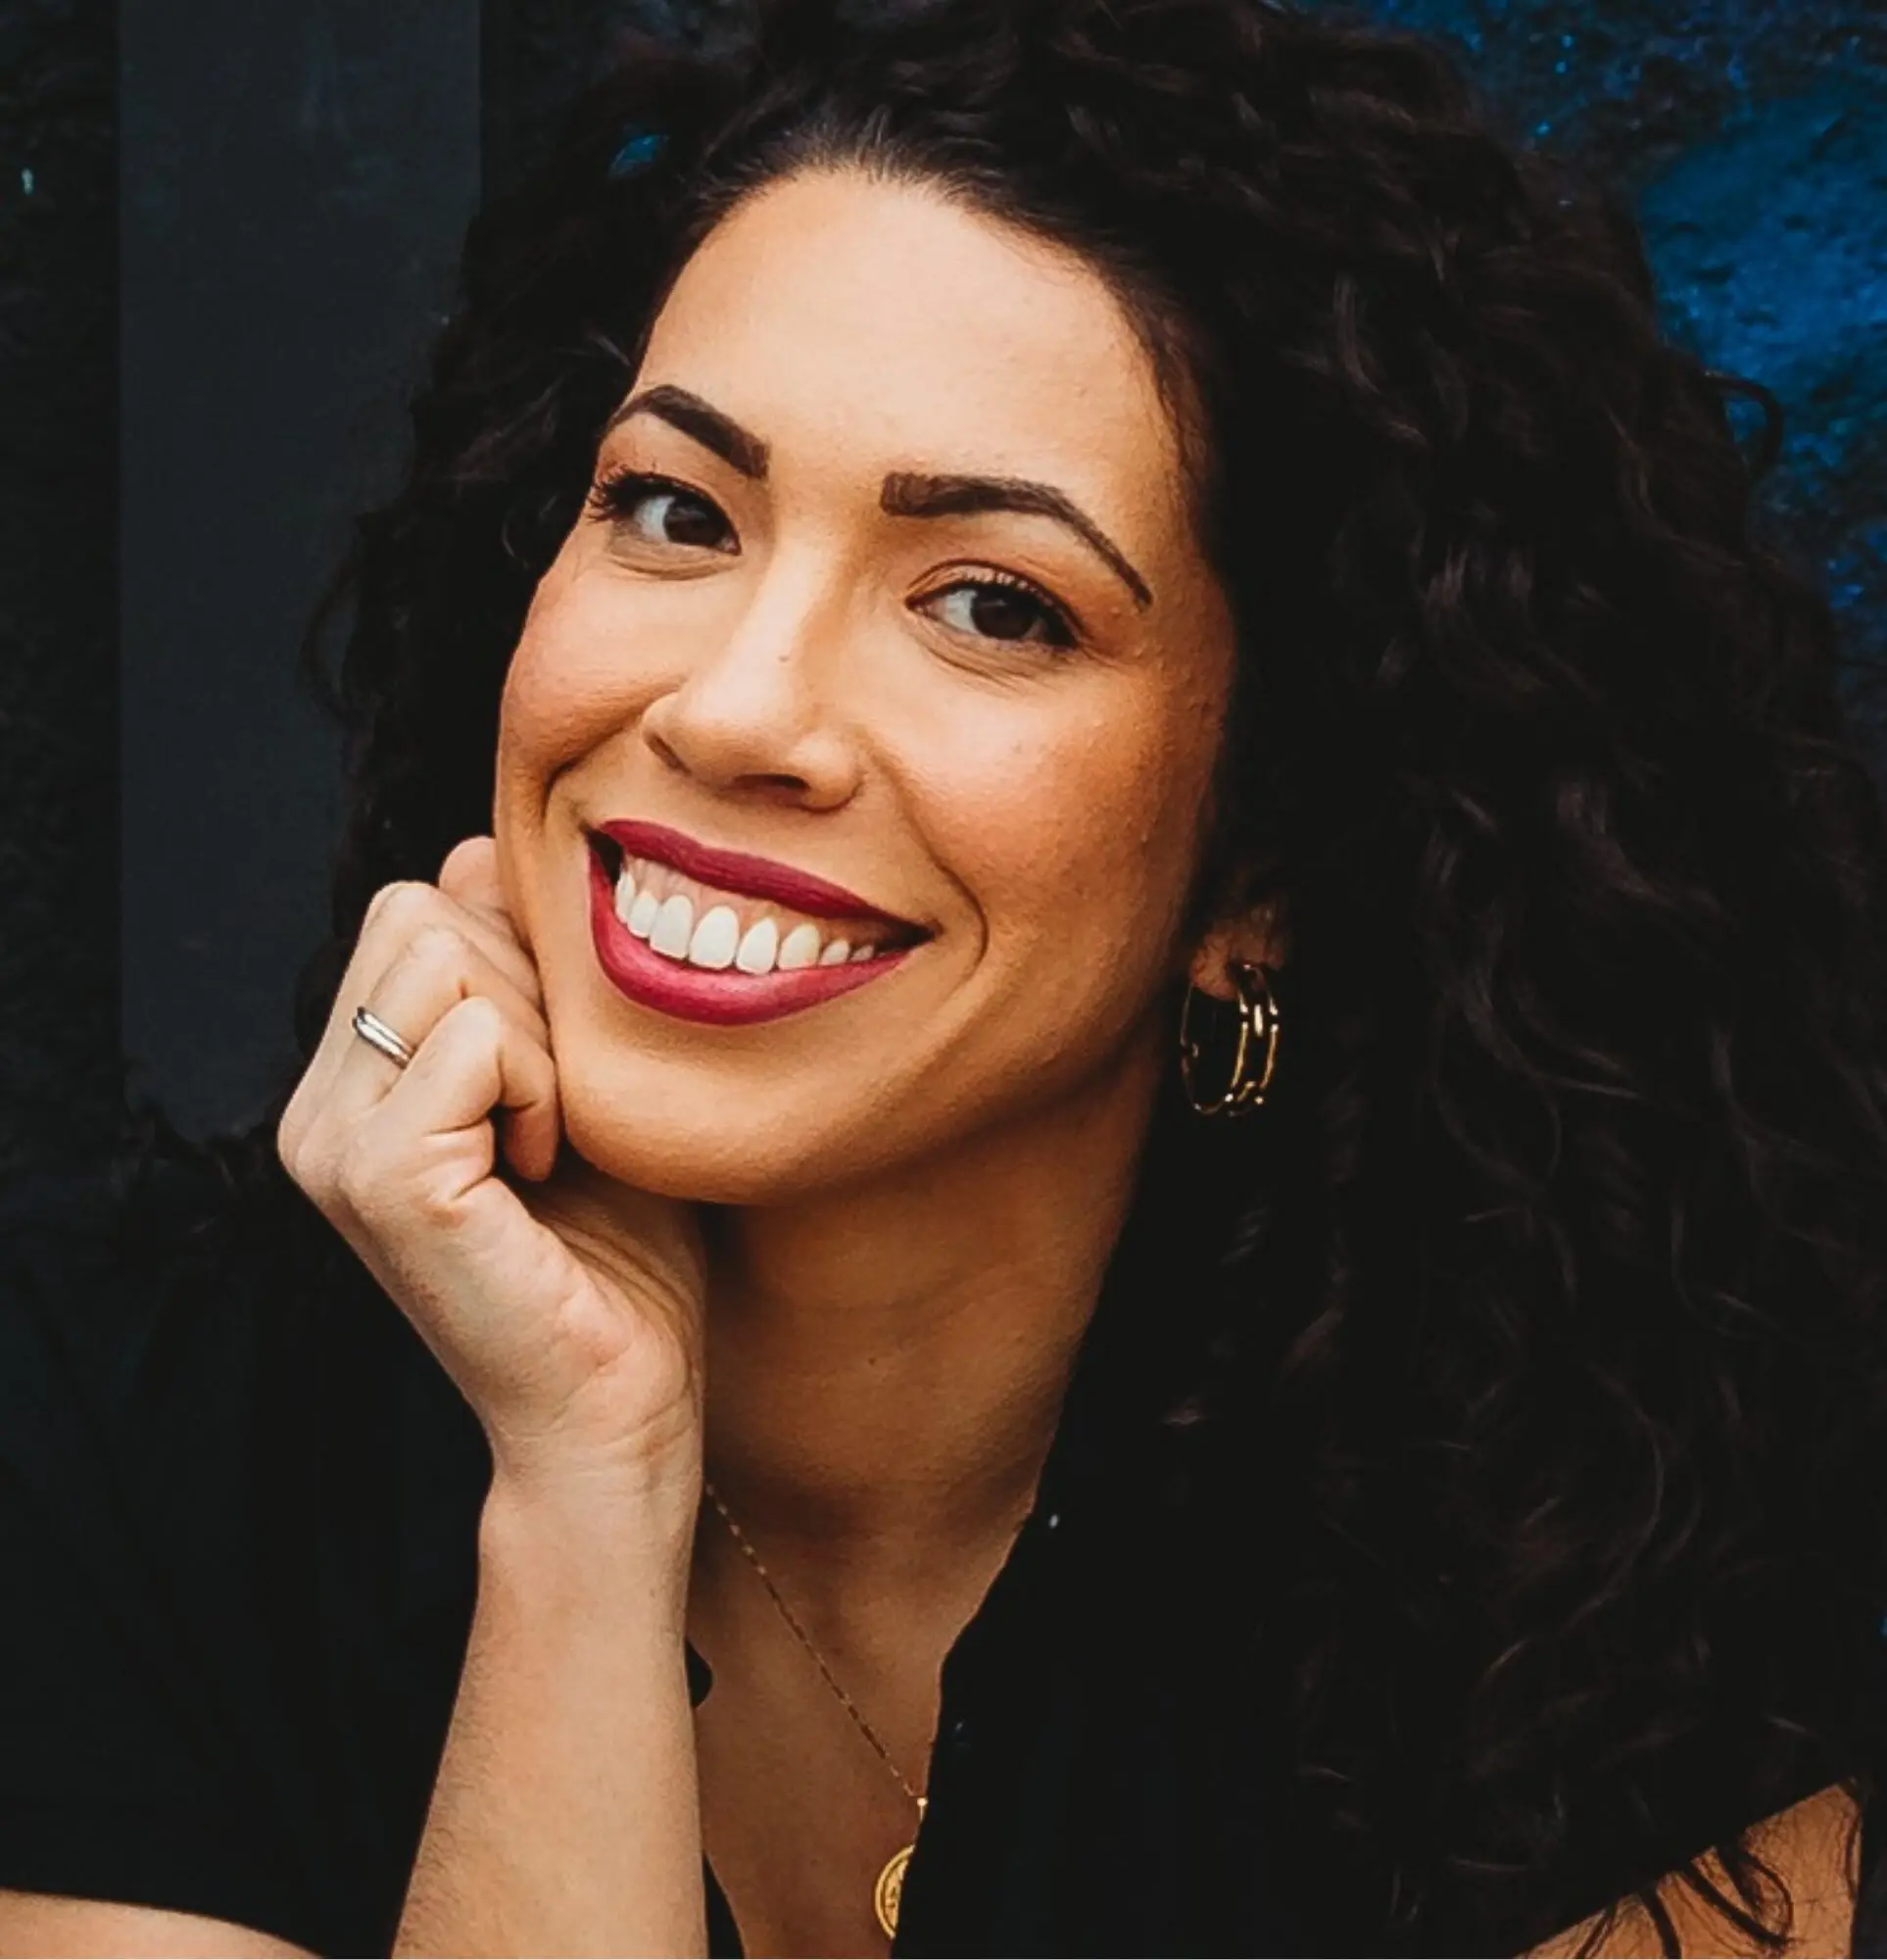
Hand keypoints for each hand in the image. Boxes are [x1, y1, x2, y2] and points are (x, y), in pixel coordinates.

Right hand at [278, 837, 706, 1513]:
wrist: (619, 1405)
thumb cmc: (621, 1255)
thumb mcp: (581, 1081)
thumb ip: (524, 975)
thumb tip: (476, 849)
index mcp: (354, 1083)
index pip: (418, 907)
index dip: (522, 958)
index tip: (567, 1069)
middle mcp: (320, 1109)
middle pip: (424, 912)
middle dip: (533, 988)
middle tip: (567, 1106)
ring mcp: (332, 1142)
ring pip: (445, 955)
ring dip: (542, 1038)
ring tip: (558, 1139)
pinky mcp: (377, 1178)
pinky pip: (472, 1037)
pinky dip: (544, 1086)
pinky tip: (552, 1168)